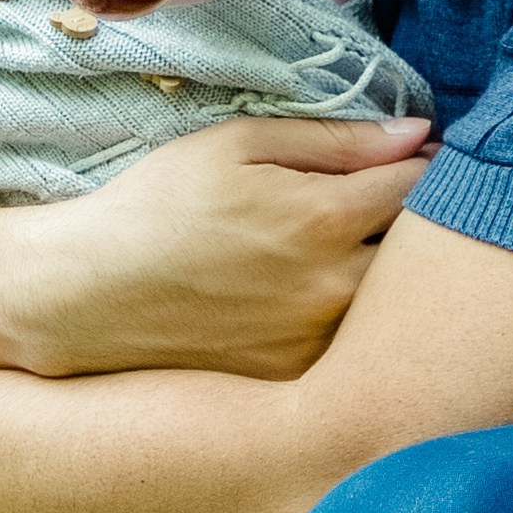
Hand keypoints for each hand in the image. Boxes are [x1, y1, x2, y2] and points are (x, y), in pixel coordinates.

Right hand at [0, 114, 434, 380]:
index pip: (420, 187)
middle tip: (406, 208)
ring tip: (365, 255)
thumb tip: (419, 133)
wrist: (85, 295)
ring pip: (392, 305)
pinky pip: (356, 346)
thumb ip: (335, 140)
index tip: (419, 159)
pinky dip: (360, 324)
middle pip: (423, 255)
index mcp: (323, 219)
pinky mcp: (298, 379)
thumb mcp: (236, 146)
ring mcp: (318, 343)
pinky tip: (325, 302)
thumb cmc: (156, 205)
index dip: (427, 167)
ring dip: (396, 279)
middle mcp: (333, 289)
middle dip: (426, 227)